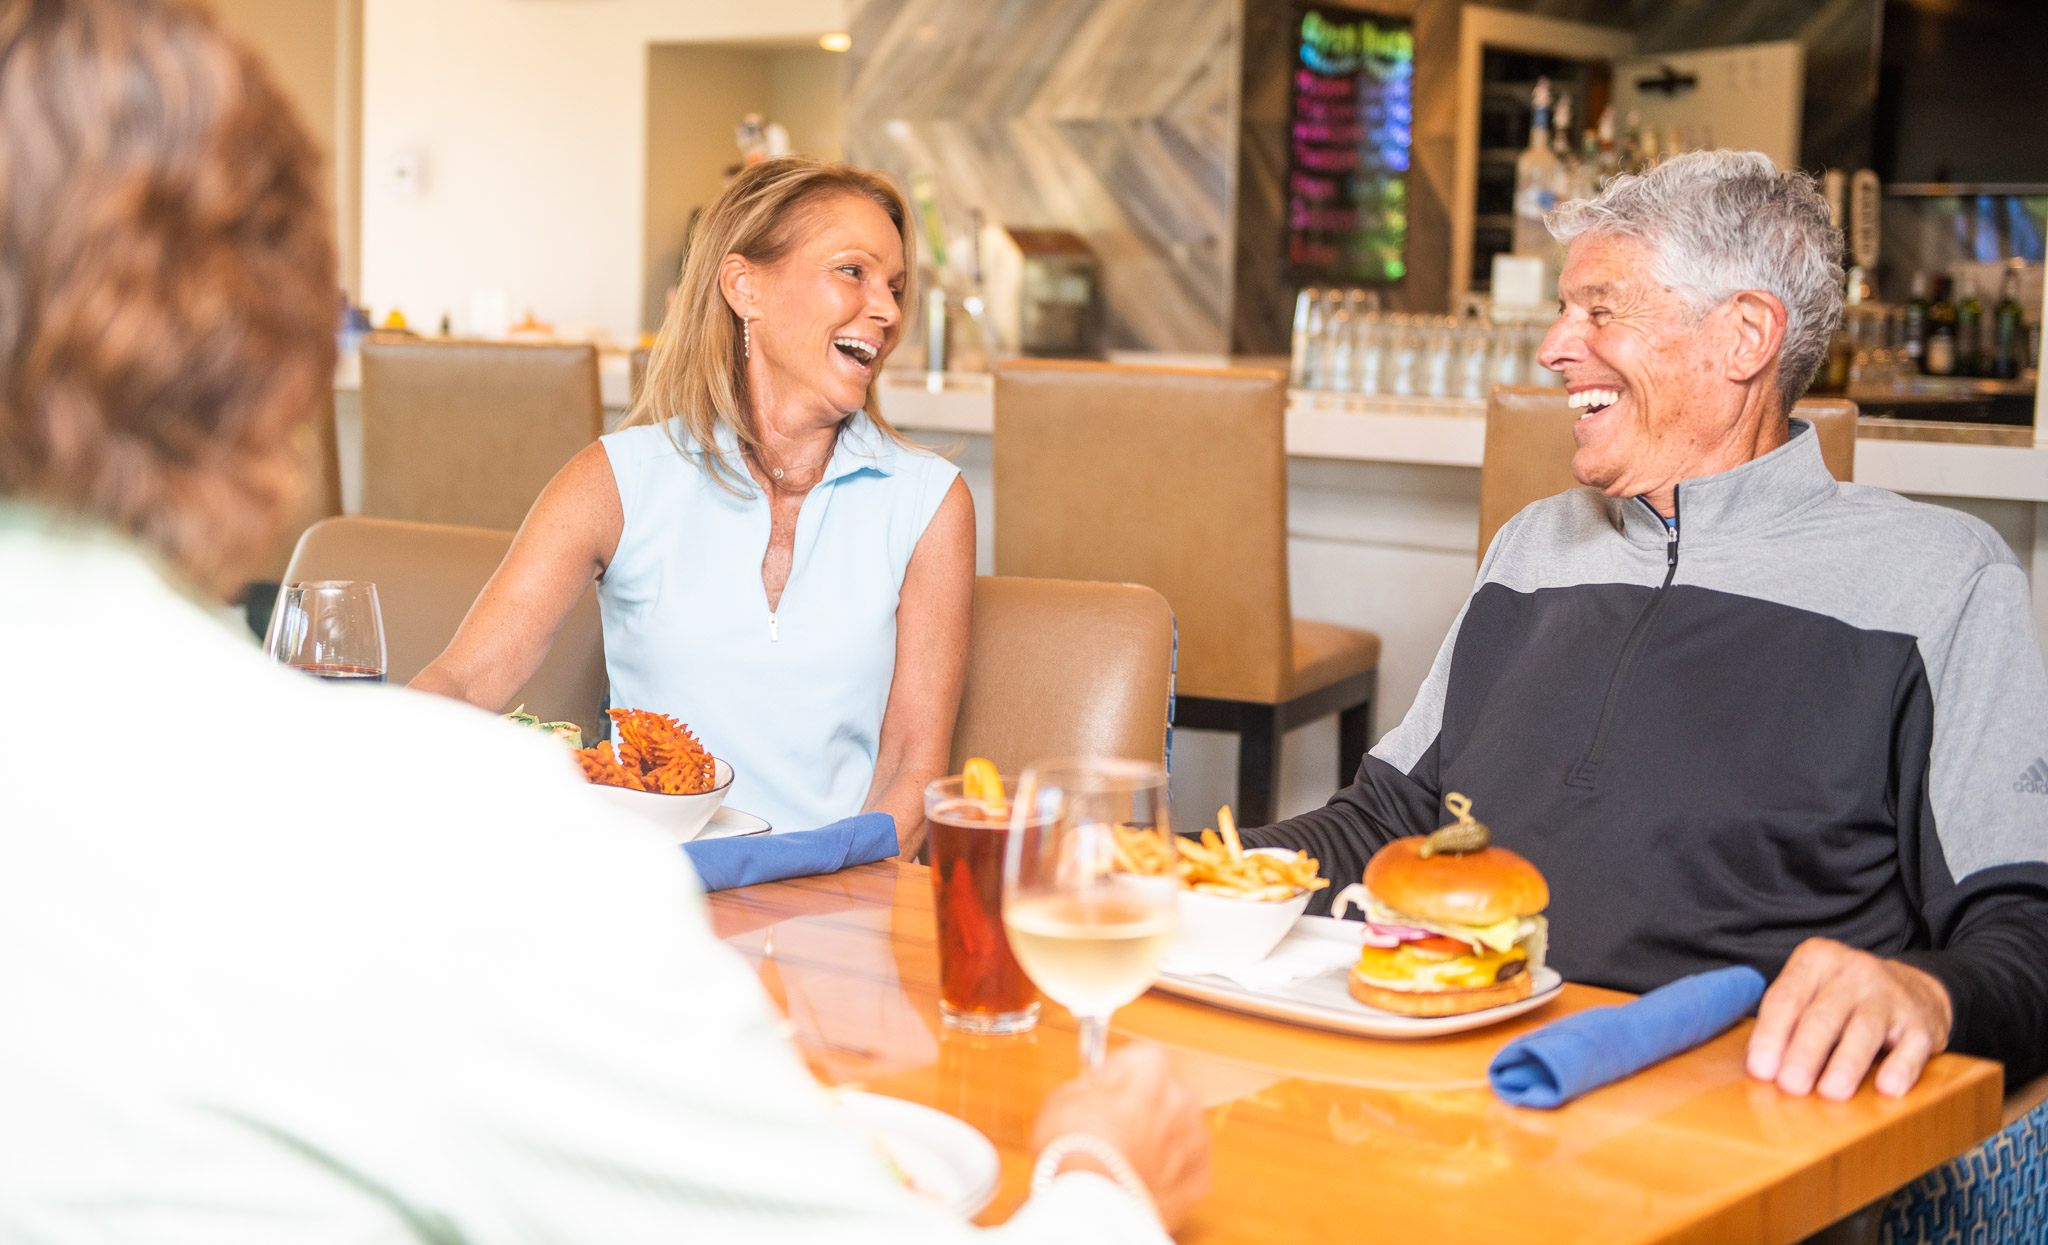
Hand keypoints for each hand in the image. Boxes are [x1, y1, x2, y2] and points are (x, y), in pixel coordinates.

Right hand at [1031, 1045, 1210, 1228]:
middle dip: (1146, 1107)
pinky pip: (1186, 1167)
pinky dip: (1170, 1174)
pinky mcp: (1199, 1178)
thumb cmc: (1073, 1148)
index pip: (1141, 1059)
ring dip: (1161, 1140)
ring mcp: (1195, 1138)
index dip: (1121, 1077)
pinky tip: (1142, 1182)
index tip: (1105, 1093)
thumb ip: (1092, 1083)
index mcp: (1149, 1067)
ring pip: (1180, 1130)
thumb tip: (1100, 1085)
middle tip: (1115, 1131)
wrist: (1090, 1207)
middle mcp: (1181, 1096)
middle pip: (1166, 1093)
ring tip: (1127, 1162)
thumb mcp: (1063, 1097)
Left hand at [1746, 938, 1952, 1099]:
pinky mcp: (1921, 1022)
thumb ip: (1784, 1023)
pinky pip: (1911, 1046)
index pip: (1785, 998)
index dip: (1770, 1035)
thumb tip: (1759, 1070)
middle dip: (1804, 1052)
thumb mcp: (1810, 993)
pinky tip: (1888, 1089)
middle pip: (1822, 1016)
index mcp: (1815, 960)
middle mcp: (1853, 971)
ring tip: (1831, 1093)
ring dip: (1846, 1063)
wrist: (1915, 990)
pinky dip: (1900, 1068)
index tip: (1761, 1069)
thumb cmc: (1844, 1000)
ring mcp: (1890, 995)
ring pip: (1864, 1029)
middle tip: (1790, 1086)